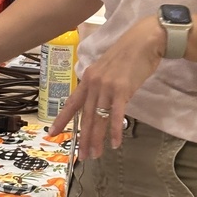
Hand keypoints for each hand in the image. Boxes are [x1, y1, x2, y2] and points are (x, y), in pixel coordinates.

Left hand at [49, 15, 164, 158]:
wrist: (144, 40)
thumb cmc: (128, 54)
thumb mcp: (107, 68)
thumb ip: (100, 84)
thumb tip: (100, 100)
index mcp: (88, 78)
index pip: (72, 103)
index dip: (61, 119)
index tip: (52, 133)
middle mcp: (93, 84)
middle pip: (86, 116)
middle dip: (83, 138)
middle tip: (82, 156)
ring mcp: (106, 87)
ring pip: (98, 118)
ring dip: (97, 139)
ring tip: (95, 154)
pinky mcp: (122, 90)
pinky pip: (116, 115)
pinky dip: (115, 131)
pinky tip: (115, 143)